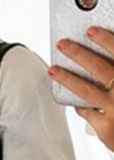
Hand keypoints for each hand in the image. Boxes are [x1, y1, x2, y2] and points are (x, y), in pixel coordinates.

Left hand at [48, 27, 113, 149]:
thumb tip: (104, 49)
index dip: (107, 41)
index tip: (90, 30)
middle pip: (100, 69)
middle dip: (79, 54)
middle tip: (63, 43)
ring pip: (86, 91)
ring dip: (67, 78)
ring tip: (53, 69)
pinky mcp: (106, 129)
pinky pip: (86, 111)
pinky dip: (80, 104)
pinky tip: (75, 100)